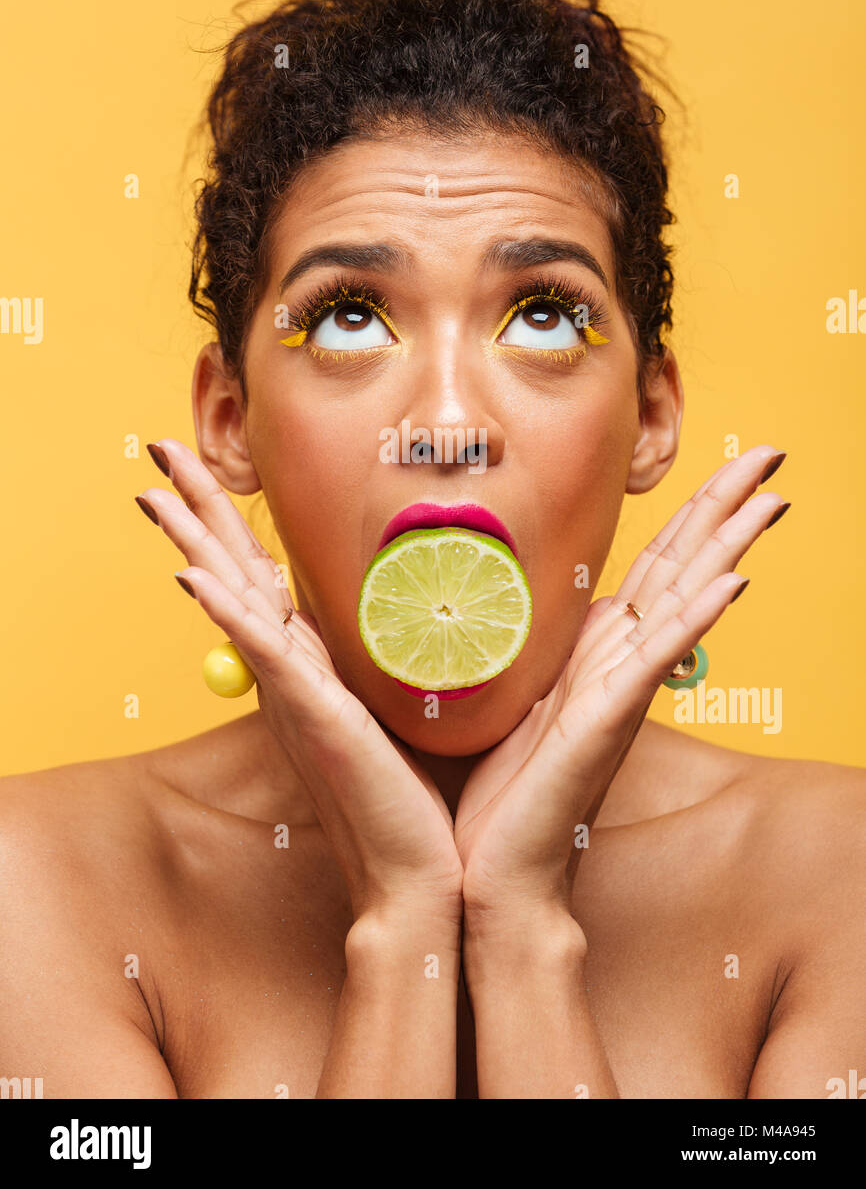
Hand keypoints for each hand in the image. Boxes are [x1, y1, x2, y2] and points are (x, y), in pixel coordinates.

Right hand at [134, 438, 463, 924]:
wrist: (421, 874)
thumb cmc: (414, 795)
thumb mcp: (396, 705)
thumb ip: (381, 656)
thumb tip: (406, 607)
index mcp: (308, 665)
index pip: (260, 574)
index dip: (229, 520)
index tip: (204, 467)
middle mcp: (288, 673)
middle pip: (233, 570)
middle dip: (197, 506)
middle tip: (158, 446)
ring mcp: (294, 694)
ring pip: (234, 599)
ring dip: (193, 541)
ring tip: (155, 490)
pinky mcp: (313, 717)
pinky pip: (263, 654)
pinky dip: (225, 611)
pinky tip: (192, 576)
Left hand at [453, 444, 789, 934]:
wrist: (494, 871)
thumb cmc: (498, 790)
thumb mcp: (509, 692)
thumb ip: (528, 643)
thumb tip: (510, 590)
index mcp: (597, 650)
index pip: (655, 564)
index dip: (692, 513)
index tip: (728, 463)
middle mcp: (620, 663)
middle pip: (682, 567)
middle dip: (725, 507)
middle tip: (773, 454)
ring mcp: (621, 691)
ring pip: (682, 602)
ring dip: (726, 547)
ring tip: (770, 498)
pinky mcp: (607, 722)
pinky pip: (657, 660)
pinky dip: (695, 618)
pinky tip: (731, 582)